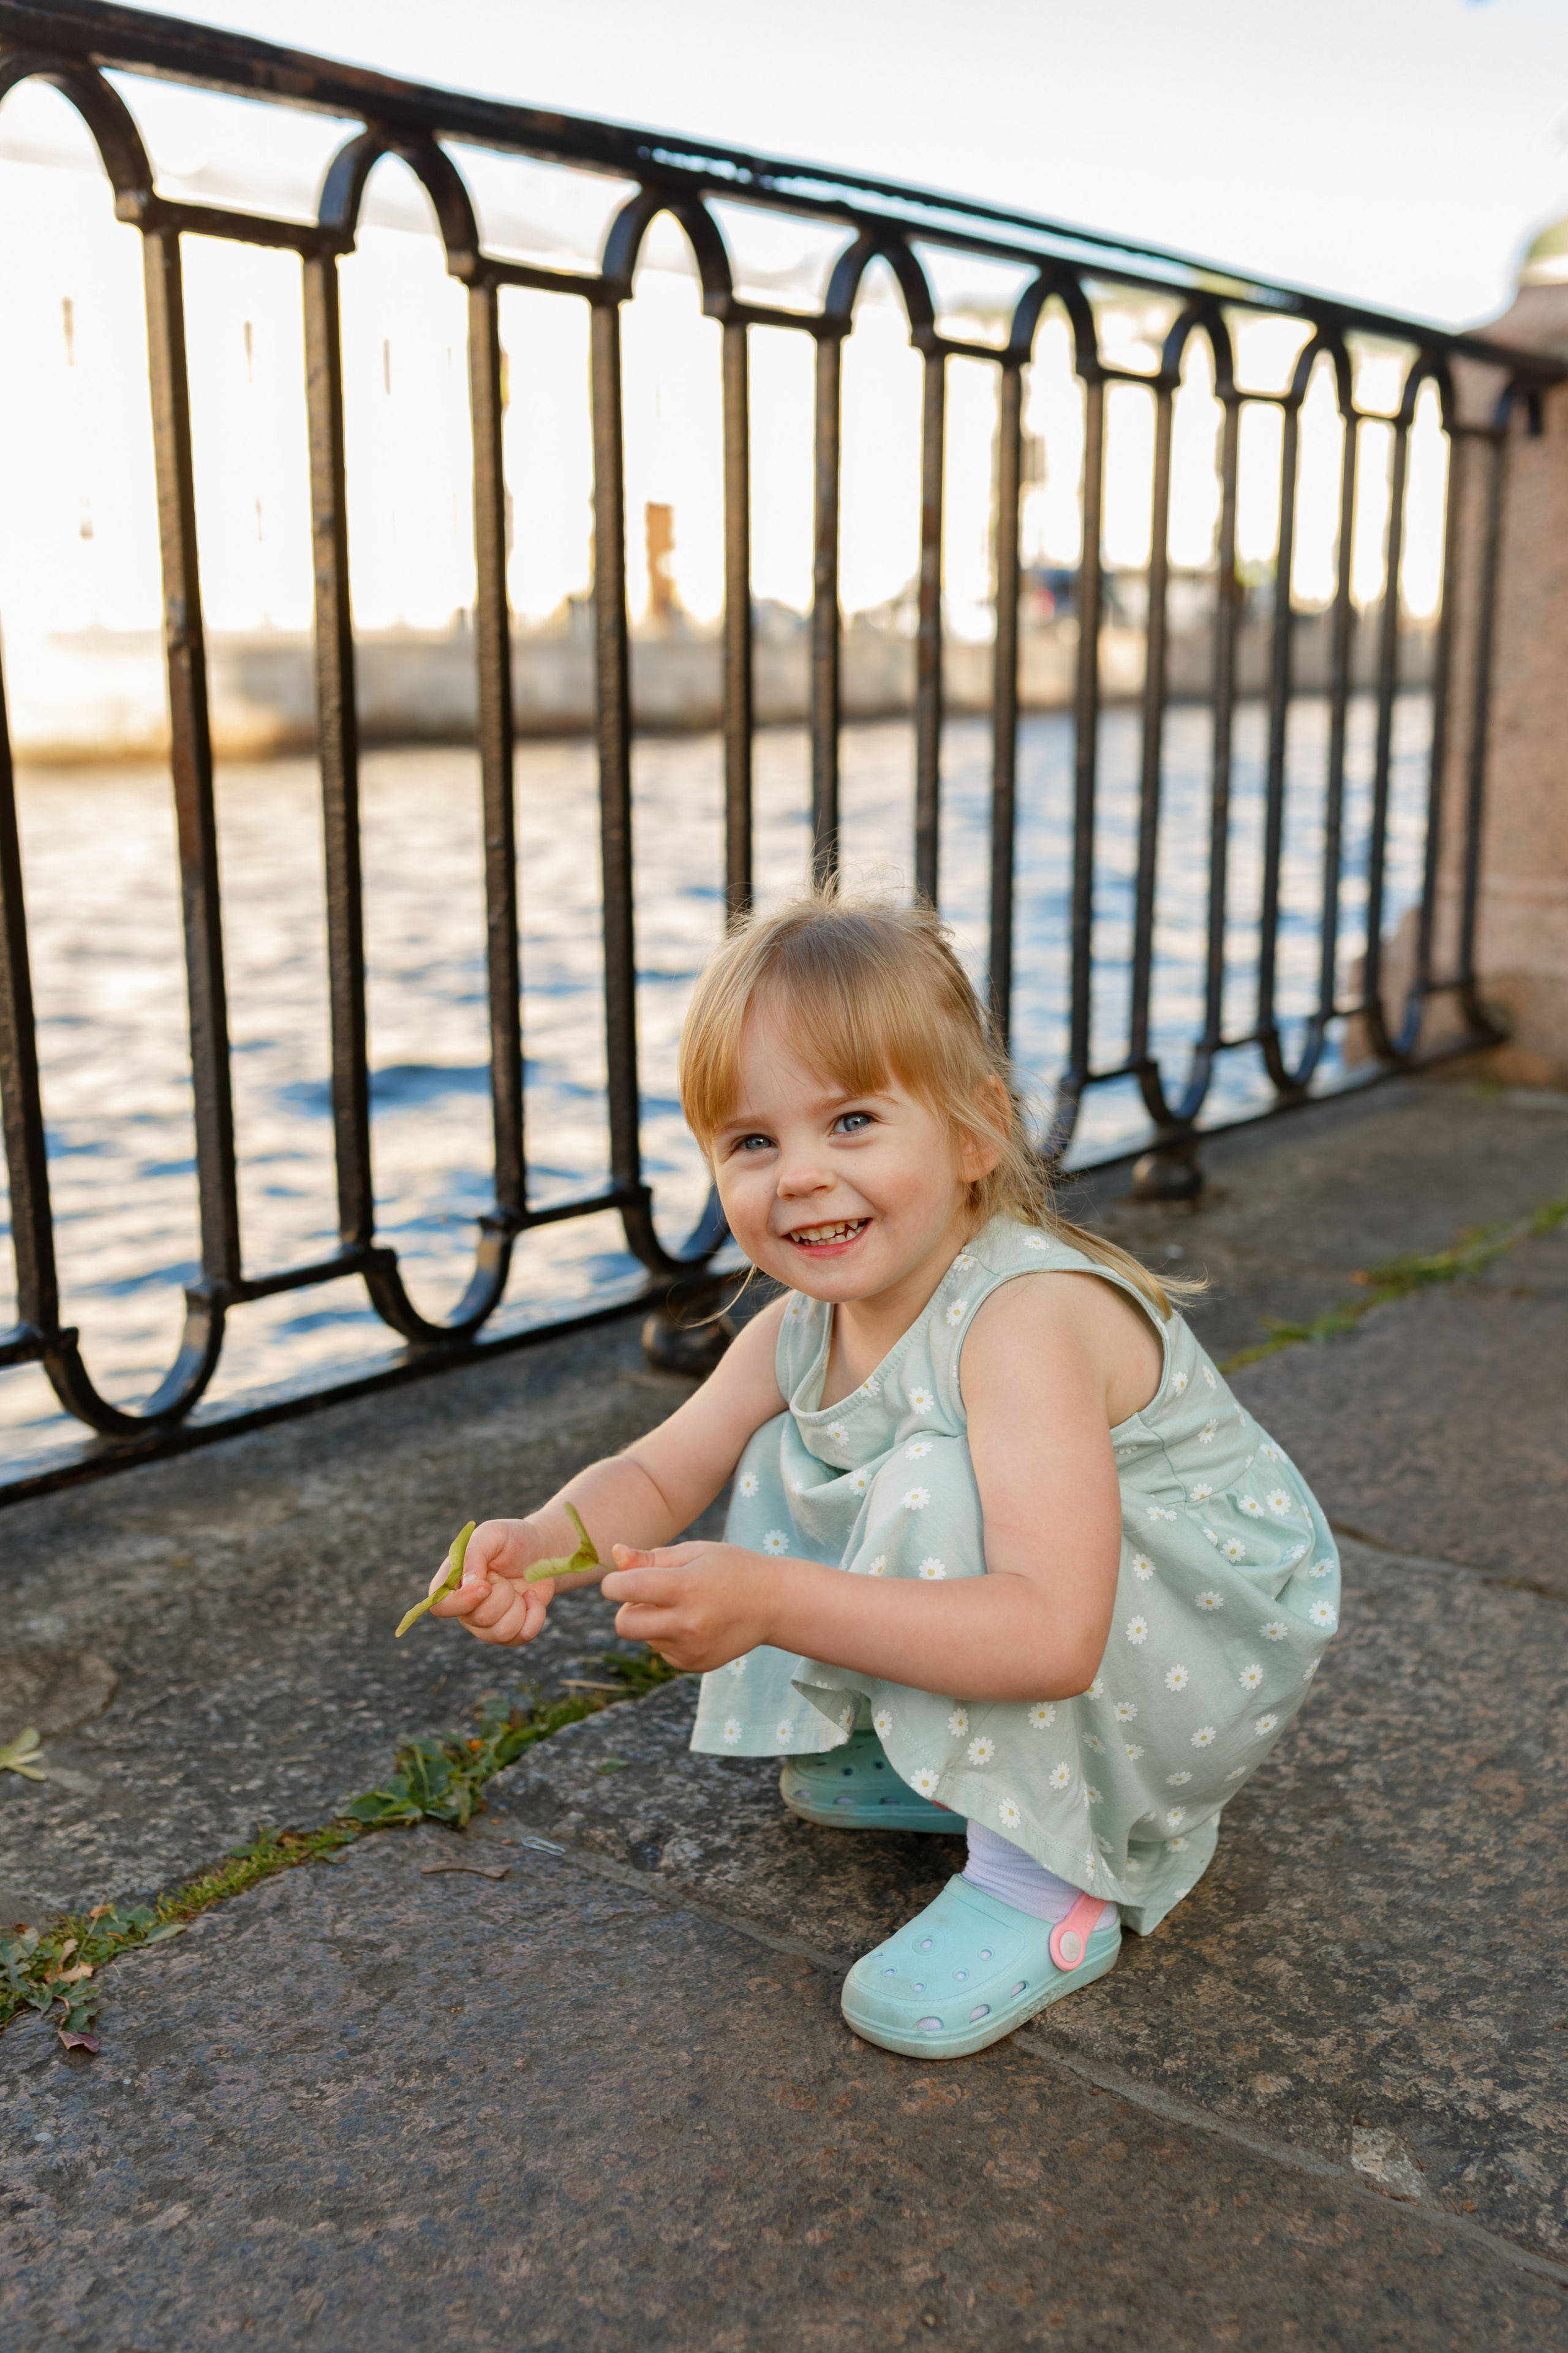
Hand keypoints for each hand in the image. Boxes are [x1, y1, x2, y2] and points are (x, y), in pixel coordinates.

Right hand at [427, 1517, 553, 1647]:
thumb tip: (469, 1583)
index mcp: (453, 1583)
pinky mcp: (510, 1632)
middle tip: (505, 1577)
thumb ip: (473, 1553)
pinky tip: (532, 1598)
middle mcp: (465, 1608)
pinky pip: (522, 1636)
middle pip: (479, 1619)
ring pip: (500, 1632)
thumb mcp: (492, 1534)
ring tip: (518, 1588)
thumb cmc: (513, 1540)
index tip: (485, 1586)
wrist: (542, 1550)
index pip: (440, 1606)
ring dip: (519, 1606)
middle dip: (502, 1594)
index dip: (463, 1601)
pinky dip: (535, 1614)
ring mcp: (487, 1624)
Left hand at [600, 1541, 775, 1670]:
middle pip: (624, 1625)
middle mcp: (687, 1624)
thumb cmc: (731, 1569)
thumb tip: (615, 1554)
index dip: (614, 1582)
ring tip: (685, 1605)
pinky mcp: (694, 1665)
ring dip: (652, 1621)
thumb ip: (651, 1557)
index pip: (624, 1589)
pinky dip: (668, 1636)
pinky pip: (661, 1650)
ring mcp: (691, 1649)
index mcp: (686, 1587)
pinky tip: (695, 1622)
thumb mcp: (694, 1552)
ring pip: (643, 1637)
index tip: (621, 1579)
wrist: (774, 1604)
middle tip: (649, 1595)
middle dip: (626, 1609)